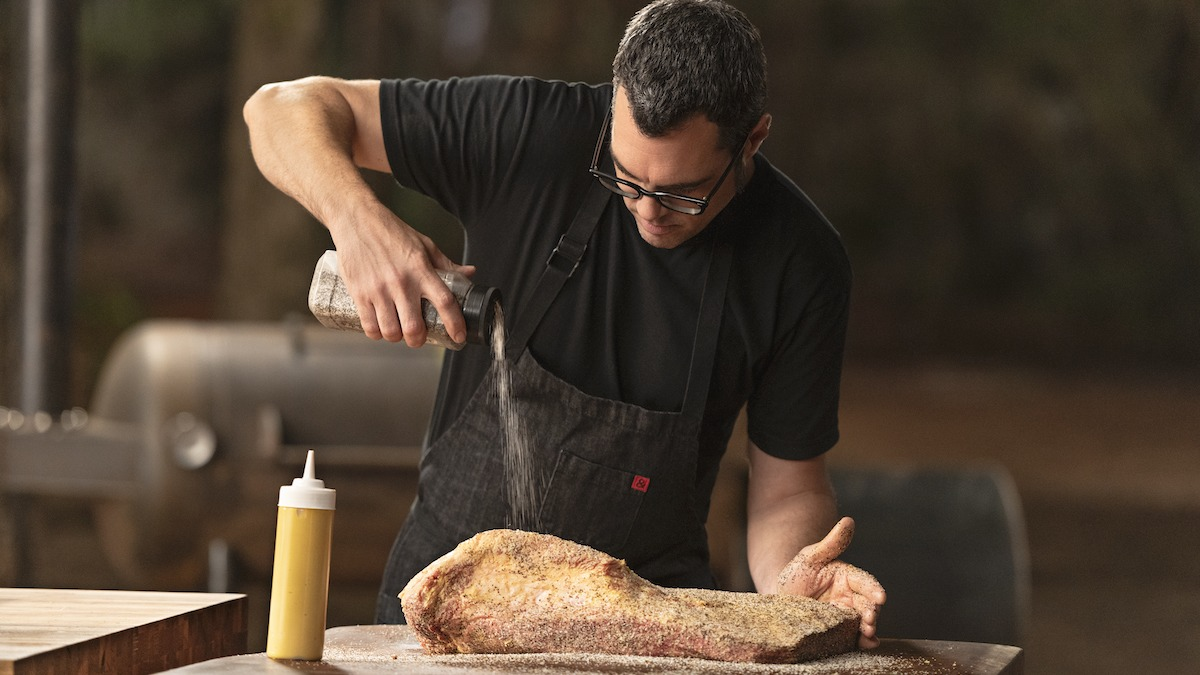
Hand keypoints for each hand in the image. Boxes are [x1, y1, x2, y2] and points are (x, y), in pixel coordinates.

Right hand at [333, 203, 474, 346]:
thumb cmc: (391, 232)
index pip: (445, 302)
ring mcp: (378, 289)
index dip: (455, 323)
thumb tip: (469, 273)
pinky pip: (369, 326)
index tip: (459, 336)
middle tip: (418, 337)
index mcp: (421, 270)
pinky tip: (380, 328)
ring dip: (396, 337)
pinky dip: (376, 333)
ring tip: (397, 331)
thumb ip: (446, 264)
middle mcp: (401, 282)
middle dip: (418, 340)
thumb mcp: (424, 245)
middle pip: (414, 327)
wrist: (356, 219)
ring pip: (391, 331)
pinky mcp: (359, 293)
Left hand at [776, 517, 886, 648]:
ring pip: (863, 622)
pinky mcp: (840, 632)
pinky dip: (862, 642)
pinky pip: (853, 637)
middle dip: (872, 612)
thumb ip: (831, 543)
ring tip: (867, 634)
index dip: (874, 589)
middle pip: (868, 605)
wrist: (778, 600)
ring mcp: (846, 616)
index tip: (880, 597)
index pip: (865, 582)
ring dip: (869, 628)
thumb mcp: (810, 557)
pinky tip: (866, 644)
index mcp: (848, 577)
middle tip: (870, 620)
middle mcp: (851, 597)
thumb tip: (848, 520)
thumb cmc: (796, 575)